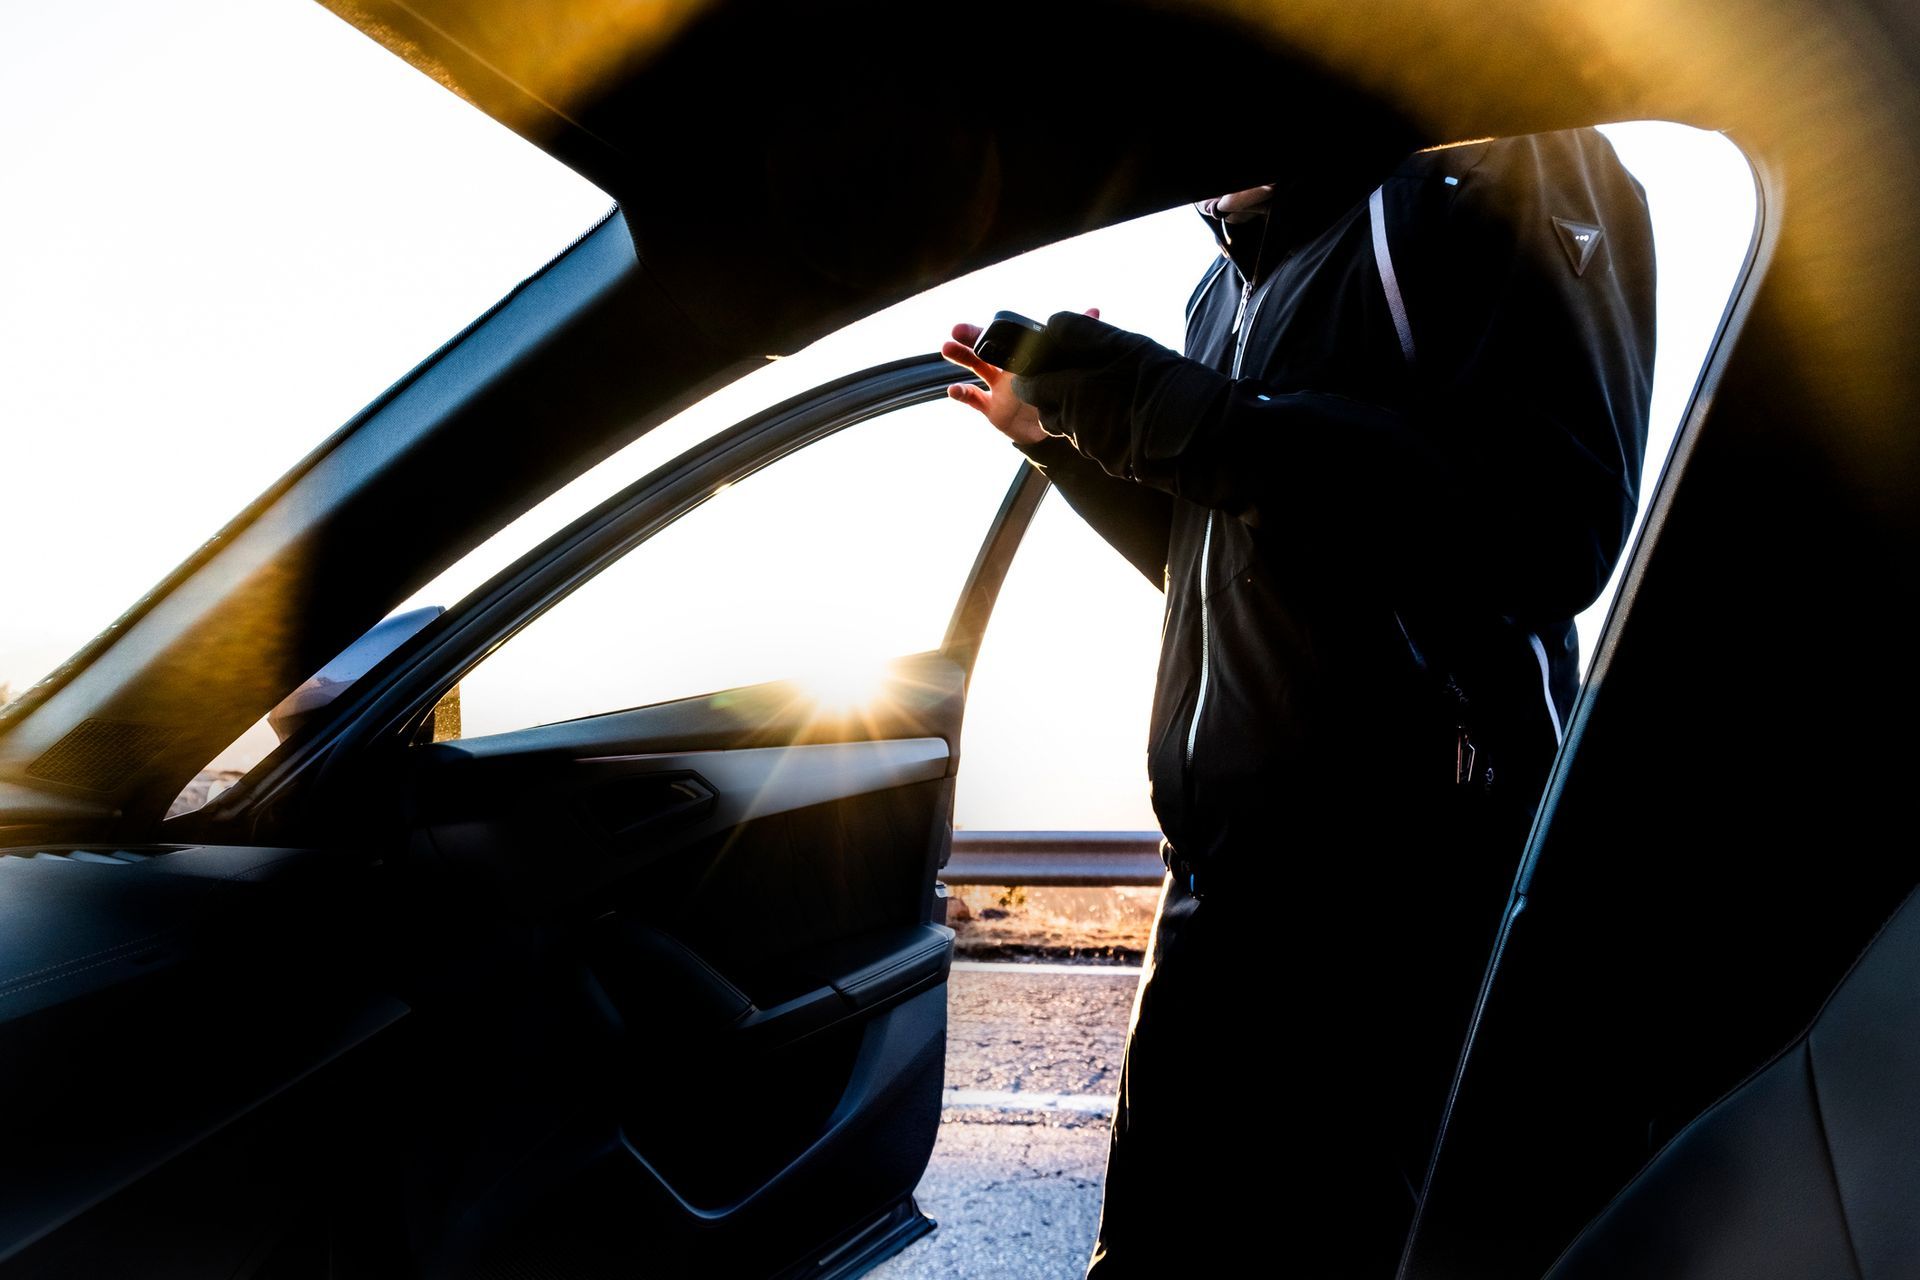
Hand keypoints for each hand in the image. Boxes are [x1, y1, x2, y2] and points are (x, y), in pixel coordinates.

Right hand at [942, 307, 1099, 444]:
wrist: (1057, 423)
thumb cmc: (1059, 386)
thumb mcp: (1068, 361)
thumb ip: (1079, 335)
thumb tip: (1095, 311)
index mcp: (1023, 354)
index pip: (1004, 337)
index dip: (991, 329)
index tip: (984, 323)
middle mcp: (1007, 367)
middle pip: (984, 348)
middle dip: (970, 338)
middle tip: (955, 330)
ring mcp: (997, 386)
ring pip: (975, 367)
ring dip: (961, 357)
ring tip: (946, 349)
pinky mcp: (992, 408)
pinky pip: (974, 399)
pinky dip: (963, 393)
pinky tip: (953, 389)